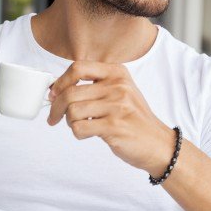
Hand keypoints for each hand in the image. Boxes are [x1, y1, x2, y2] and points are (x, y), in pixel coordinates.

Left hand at [47, 61, 174, 174]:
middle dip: (56, 107)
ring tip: (78, 126)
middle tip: (54, 117)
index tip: (54, 94)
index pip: (78, 67)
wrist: (157, 143)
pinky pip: (80, 128)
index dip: (60, 81)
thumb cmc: (133, 119)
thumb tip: (56, 89)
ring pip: (73, 111)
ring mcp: (117, 106)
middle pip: (70, 92)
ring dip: (69, 122)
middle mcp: (118, 86)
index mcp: (117, 73)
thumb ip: (94, 86)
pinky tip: (87, 134)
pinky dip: (77, 133)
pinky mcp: (114, 126)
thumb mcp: (119, 92)